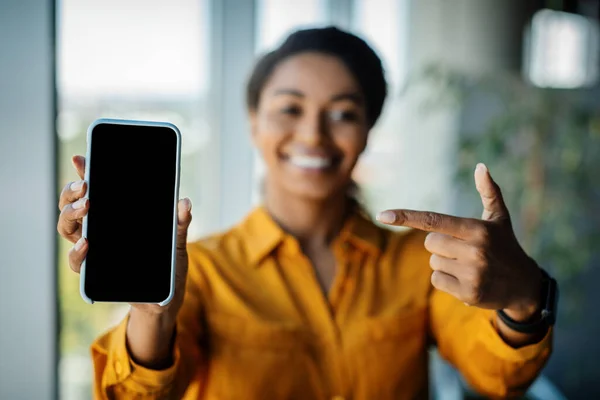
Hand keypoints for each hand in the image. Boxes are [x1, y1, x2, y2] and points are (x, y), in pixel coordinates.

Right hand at [57, 155, 192, 322]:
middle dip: (72, 192)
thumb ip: (180, 222)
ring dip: (70, 214)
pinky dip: (78, 253)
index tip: (82, 158)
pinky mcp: (96, 274)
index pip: (94, 190)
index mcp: (116, 217)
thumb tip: (184, 201)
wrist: (166, 298)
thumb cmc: (169, 265)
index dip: (84, 173)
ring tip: (86, 207)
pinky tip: (86, 244)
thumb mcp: (177, 241)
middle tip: (86, 186)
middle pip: (72, 206)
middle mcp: (99, 231)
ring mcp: (95, 251)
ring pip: (67, 228)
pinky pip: (78, 262)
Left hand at [377, 163, 542, 320]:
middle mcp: (474, 250)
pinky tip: (467, 280)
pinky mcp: (469, 293)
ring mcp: (472, 273)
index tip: (382, 215)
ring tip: (469, 265)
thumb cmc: (505, 246)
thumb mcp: (499, 218)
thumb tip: (482, 166)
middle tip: (463, 250)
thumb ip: (489, 192)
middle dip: (440, 245)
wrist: (524, 285)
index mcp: (477, 229)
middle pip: (429, 243)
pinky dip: (447, 281)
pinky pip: (437, 281)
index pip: (433, 220)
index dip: (406, 216)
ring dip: (445, 263)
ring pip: (433, 262)